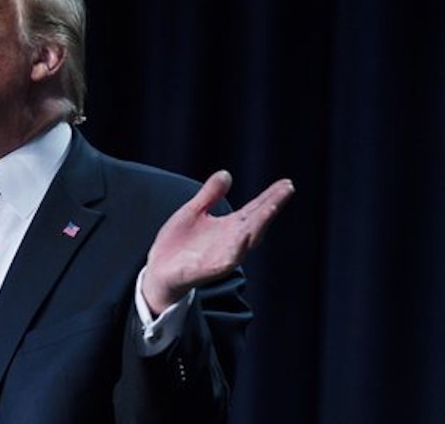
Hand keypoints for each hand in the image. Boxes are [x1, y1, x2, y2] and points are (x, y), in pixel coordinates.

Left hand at [141, 171, 294, 313]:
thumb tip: (226, 173)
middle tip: (286, 190)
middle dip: (271, 206)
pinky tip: (244, 236)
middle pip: (257, 222)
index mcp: (229, 227)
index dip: (271, 197)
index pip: (255, 209)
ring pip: (247, 240)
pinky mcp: (209, 269)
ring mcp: (223, 256)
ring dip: (260, 224)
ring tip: (271, 208)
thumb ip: (210, 195)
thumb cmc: (178, 243)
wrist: (158, 271)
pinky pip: (227, 260)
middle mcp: (232, 241)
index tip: (286, 183)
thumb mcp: (193, 212)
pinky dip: (237, 249)